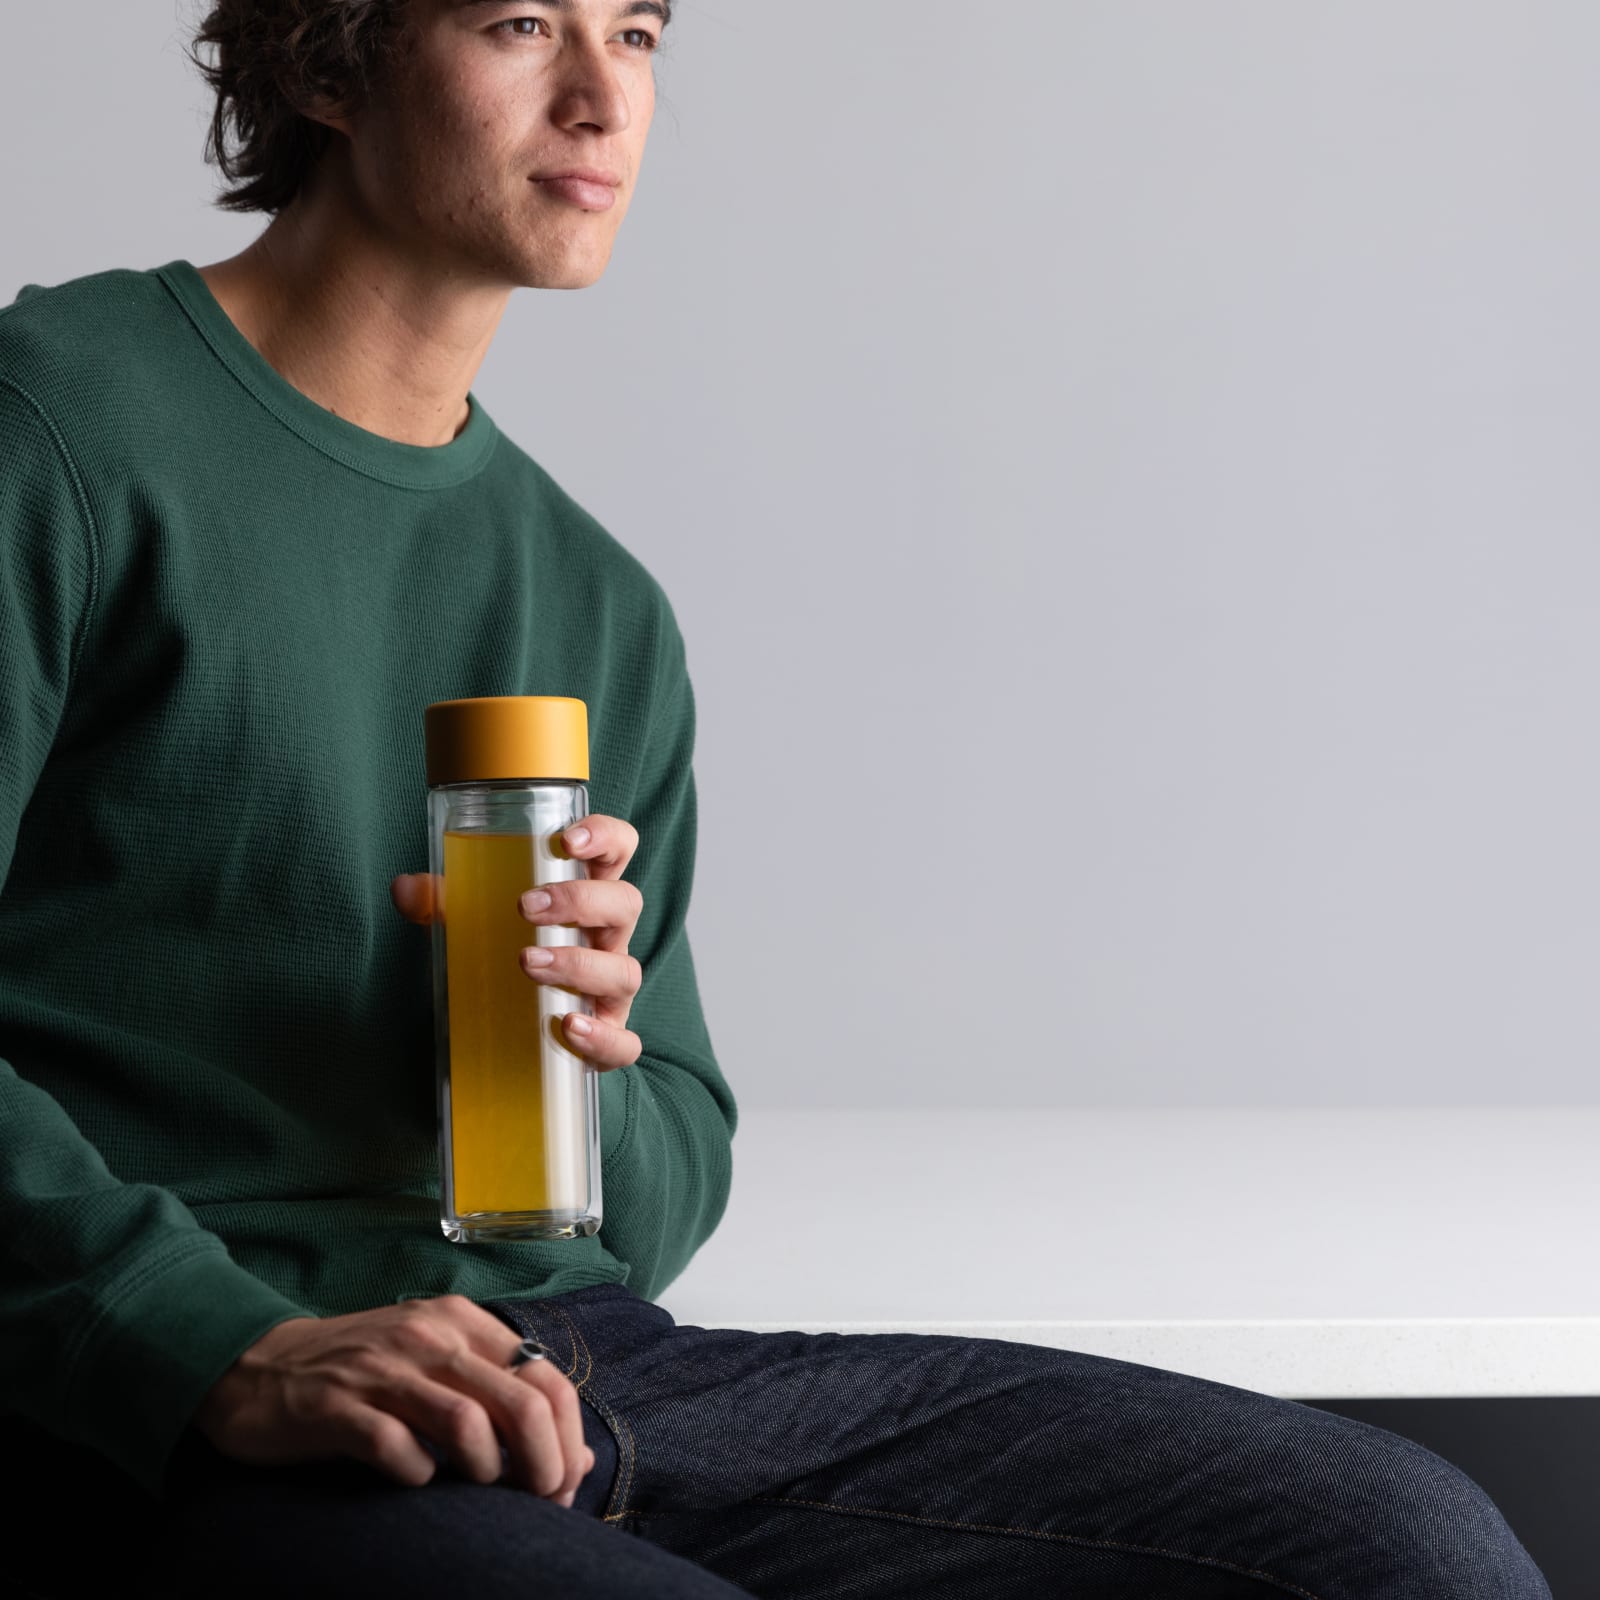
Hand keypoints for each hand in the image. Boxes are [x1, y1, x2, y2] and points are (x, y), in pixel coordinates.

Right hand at [192, 1296, 596, 1502]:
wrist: (257, 1364)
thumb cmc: (364, 1372)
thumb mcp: (440, 1367)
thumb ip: (506, 1400)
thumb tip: (578, 1454)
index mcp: (464, 1322)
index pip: (548, 1376)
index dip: (567, 1437)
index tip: (563, 1481)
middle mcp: (432, 1337)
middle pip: (522, 1402)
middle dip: (545, 1465)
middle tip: (539, 1501)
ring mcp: (385, 1370)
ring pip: (469, 1425)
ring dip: (488, 1473)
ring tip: (479, 1490)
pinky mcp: (338, 1408)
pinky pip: (397, 1449)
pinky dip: (418, 1476)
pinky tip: (415, 1483)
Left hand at [390, 813, 644, 1074]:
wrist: (518, 1038)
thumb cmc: (509, 960)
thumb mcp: (474, 926)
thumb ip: (442, 904)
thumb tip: (404, 888)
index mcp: (586, 899)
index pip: (618, 850)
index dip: (606, 836)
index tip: (568, 839)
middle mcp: (608, 939)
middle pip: (625, 904)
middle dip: (581, 900)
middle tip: (526, 906)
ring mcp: (612, 990)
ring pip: (624, 970)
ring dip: (579, 963)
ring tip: (527, 963)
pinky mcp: (609, 1038)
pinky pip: (624, 1042)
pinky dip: (603, 1036)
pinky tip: (568, 1026)